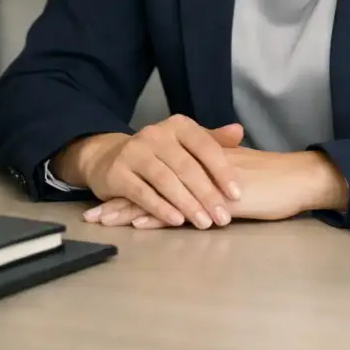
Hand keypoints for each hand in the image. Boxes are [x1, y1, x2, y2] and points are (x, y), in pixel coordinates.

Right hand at [74, 116, 244, 228]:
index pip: (205, 146)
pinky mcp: (117, 173)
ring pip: (166, 180)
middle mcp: (155, 134)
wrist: (110, 158)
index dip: (222, 170)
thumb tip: (239, 131)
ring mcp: (134, 152)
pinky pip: (142, 193)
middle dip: (207, 194)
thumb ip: (213, 140)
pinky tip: (177, 221)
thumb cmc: (159, 155)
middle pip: (186, 166)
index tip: (236, 194)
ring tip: (204, 223)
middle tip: (222, 217)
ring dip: (187, 204)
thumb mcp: (186, 144)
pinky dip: (161, 208)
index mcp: (178, 125)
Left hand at [86, 147, 348, 228]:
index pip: (160, 172)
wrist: (297, 179)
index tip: (110, 196)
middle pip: (151, 182)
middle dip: (121, 199)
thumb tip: (197, 186)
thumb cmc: (272, 182)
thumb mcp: (238, 174)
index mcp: (199, 161)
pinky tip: (139, 224)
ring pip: (160, 194)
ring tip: (103, 221)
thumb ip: (214, 175)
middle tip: (94, 213)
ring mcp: (204, 183)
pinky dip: (158, 216)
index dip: (135, 184)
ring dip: (130, 210)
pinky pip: (181, 207)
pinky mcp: (215, 198)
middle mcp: (196, 168)